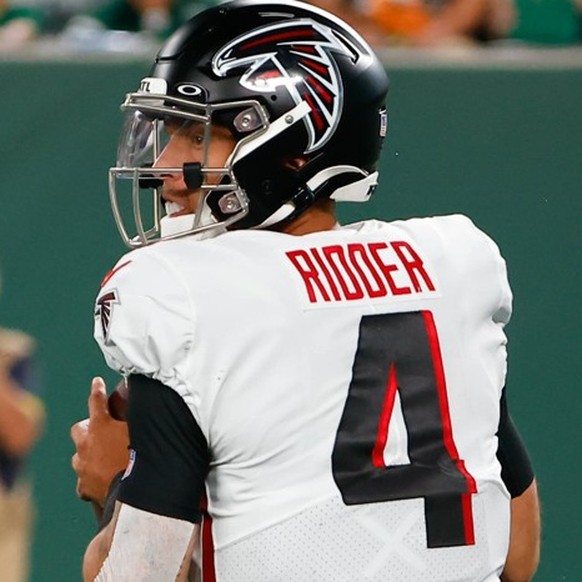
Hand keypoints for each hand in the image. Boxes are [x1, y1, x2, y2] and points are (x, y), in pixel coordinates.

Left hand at [71, 377, 129, 506]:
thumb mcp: (141, 431)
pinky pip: (83, 481)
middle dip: (87, 429)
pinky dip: (91, 479)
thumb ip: (138, 418)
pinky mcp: (83, 487)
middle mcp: (86, 444)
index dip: (97, 389)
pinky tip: (102, 481)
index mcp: (100, 426)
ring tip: (104, 459)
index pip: (96, 400)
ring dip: (88, 455)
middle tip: (99, 432)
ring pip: (79, 456)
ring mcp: (82, 466)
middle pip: (78, 430)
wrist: (134, 494)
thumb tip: (147, 406)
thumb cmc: (140, 458)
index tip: (97, 382)